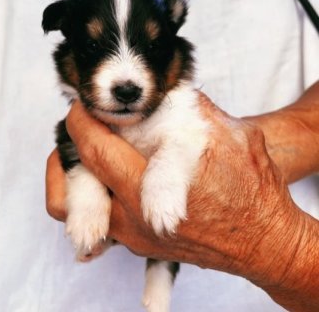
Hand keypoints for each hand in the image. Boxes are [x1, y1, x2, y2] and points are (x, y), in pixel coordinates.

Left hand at [46, 91, 318, 311]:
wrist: (265, 240)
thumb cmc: (254, 192)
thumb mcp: (230, 136)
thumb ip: (191, 109)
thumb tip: (163, 90)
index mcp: (152, 193)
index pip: (96, 152)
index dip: (82, 122)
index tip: (82, 105)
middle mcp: (134, 221)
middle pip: (74, 184)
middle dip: (71, 144)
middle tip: (83, 122)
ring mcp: (134, 238)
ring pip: (74, 210)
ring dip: (73, 173)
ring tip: (89, 148)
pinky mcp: (138, 245)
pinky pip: (95, 220)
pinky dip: (90, 193)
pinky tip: (108, 173)